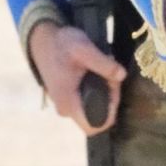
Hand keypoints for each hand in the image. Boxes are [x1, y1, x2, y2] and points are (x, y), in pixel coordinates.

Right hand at [28, 20, 125, 135]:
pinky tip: (100, 70)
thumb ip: (103, 64)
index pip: (96, 125)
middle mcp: (67, 110)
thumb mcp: (84, 50)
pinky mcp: (70, 98)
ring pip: (96, 106)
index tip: (114, 87)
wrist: (43, 40)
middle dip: (111, 95)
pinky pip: (90, 100)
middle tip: (112, 71)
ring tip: (106, 68)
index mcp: (68, 103)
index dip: (111, 110)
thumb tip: (122, 75)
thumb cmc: (62, 45)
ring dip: (106, 89)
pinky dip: (99, 87)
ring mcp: (67, 105)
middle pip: (100, 114)